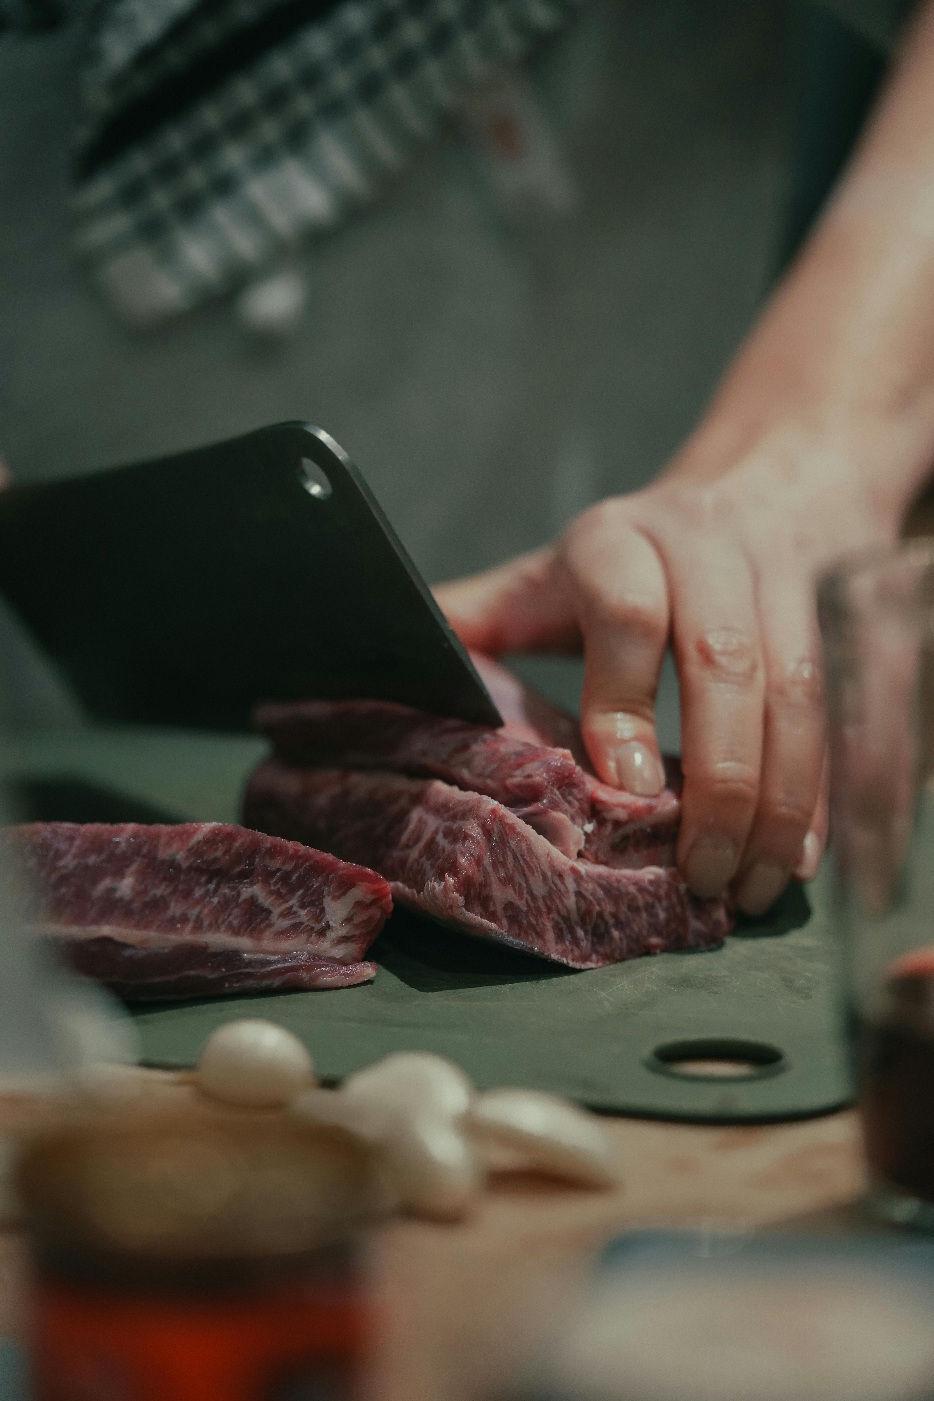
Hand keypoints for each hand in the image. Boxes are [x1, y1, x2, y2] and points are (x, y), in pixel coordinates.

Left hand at [436, 423, 898, 912]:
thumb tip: (376, 664)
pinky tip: (800, 854)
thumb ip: (479, 622)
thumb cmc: (632, 556)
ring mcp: (785, 582)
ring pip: (799, 691)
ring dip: (781, 799)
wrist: (764, 487)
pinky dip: (826, 790)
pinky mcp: (839, 619)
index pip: (627, 613)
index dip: (625, 701)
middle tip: (697, 874)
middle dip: (720, 777)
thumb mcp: (546, 577)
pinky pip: (843, 709)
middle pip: (728, 659)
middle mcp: (708, 550)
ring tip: (751, 885)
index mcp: (618, 539)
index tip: (624, 790)